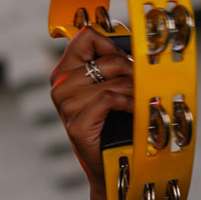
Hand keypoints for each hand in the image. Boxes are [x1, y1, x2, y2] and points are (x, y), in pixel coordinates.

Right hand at [48, 27, 133, 199]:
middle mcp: (60, 86)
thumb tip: (134, 38)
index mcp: (65, 71)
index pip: (85, 36)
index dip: (112, 43)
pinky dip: (127, 102)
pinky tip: (132, 110)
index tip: (127, 58)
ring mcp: (65, 107)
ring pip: (110, 81)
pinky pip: (108, 99)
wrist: (115, 163)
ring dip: (132, 90)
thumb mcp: (113, 85)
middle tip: (141, 85)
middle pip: (105, 59)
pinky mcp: (76, 125)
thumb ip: (115, 61)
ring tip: (138, 101)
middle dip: (131, 71)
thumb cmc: (118, 121)